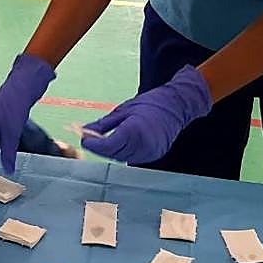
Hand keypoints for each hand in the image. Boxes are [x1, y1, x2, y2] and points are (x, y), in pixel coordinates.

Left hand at [81, 66, 212, 164]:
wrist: (177, 106)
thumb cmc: (152, 104)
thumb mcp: (124, 110)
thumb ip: (104, 124)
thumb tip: (86, 131)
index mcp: (135, 130)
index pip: (109, 146)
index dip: (94, 145)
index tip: (84, 139)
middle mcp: (144, 145)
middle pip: (114, 154)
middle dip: (100, 148)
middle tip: (89, 137)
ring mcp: (150, 153)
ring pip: (122, 158)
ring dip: (110, 151)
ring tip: (103, 140)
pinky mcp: (154, 156)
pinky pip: (132, 158)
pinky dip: (122, 153)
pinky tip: (118, 144)